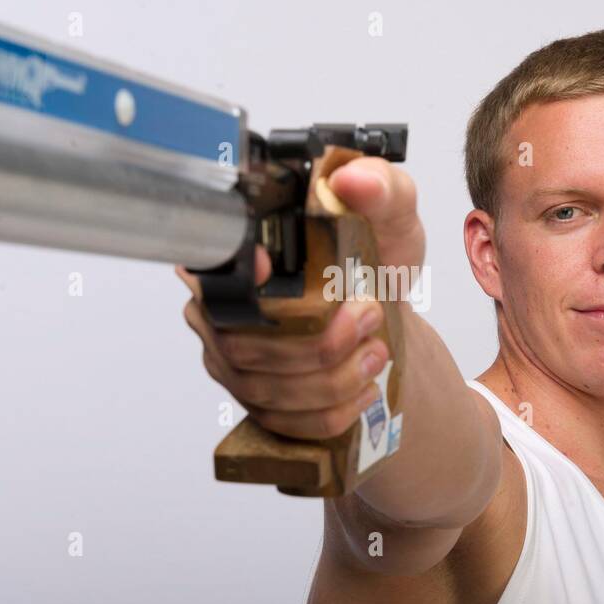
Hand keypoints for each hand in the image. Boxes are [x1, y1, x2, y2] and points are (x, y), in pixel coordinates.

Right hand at [176, 157, 423, 440]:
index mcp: (241, 258)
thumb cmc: (377, 262)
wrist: (389, 319)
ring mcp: (234, 365)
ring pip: (268, 389)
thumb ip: (380, 188)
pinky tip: (360, 389)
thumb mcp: (392, 218)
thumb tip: (352, 181)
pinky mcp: (259, 407)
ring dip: (332, 377)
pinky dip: (331, 410)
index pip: (212, 272)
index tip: (267, 266)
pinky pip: (286, 422)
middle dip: (317, 340)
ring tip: (375, 352)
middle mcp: (222, 312)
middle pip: (245, 344)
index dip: (234, 276)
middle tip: (368, 316)